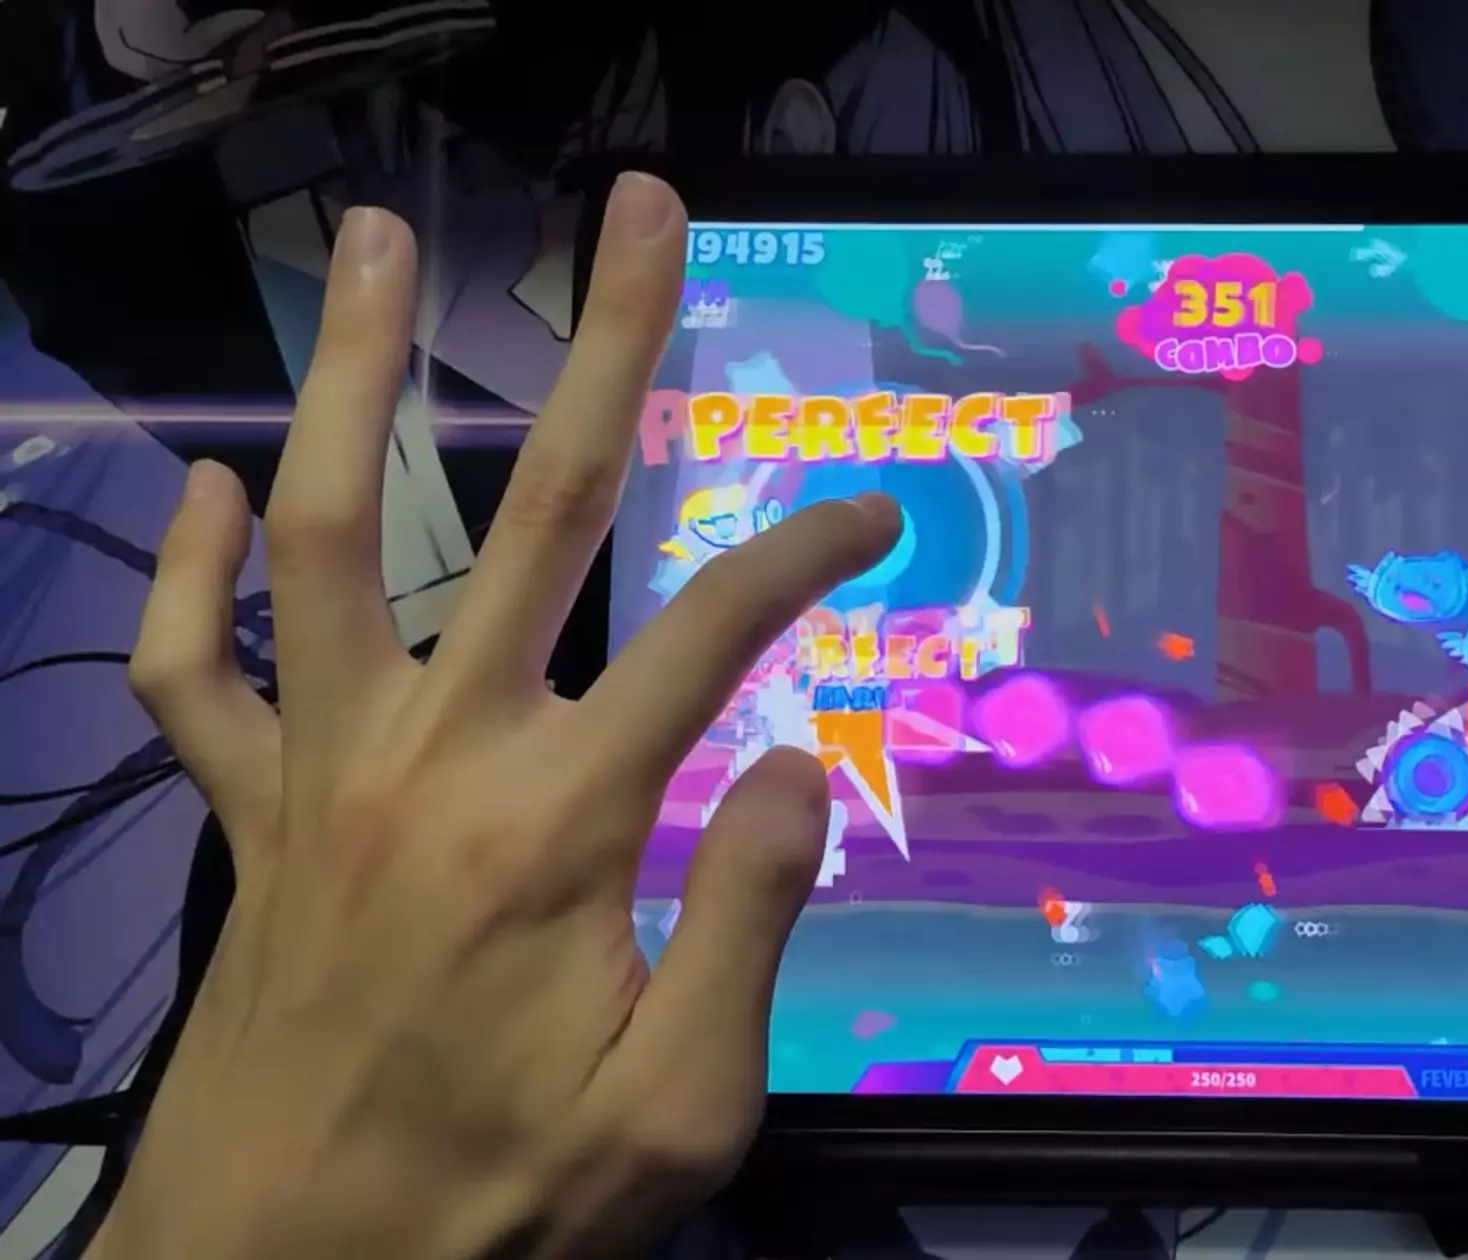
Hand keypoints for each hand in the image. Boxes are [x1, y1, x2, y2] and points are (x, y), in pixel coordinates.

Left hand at [95, 174, 899, 1257]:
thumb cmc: (497, 1205)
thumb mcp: (677, 1113)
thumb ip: (744, 925)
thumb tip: (791, 764)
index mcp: (562, 828)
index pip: (712, 638)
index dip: (805, 556)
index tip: (871, 509)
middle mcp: (436, 763)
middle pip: (538, 512)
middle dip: (608, 350)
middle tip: (641, 213)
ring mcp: (322, 779)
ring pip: (327, 538)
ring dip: (360, 384)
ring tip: (380, 250)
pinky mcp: (250, 826)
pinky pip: (188, 681)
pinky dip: (185, 579)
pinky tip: (206, 494)